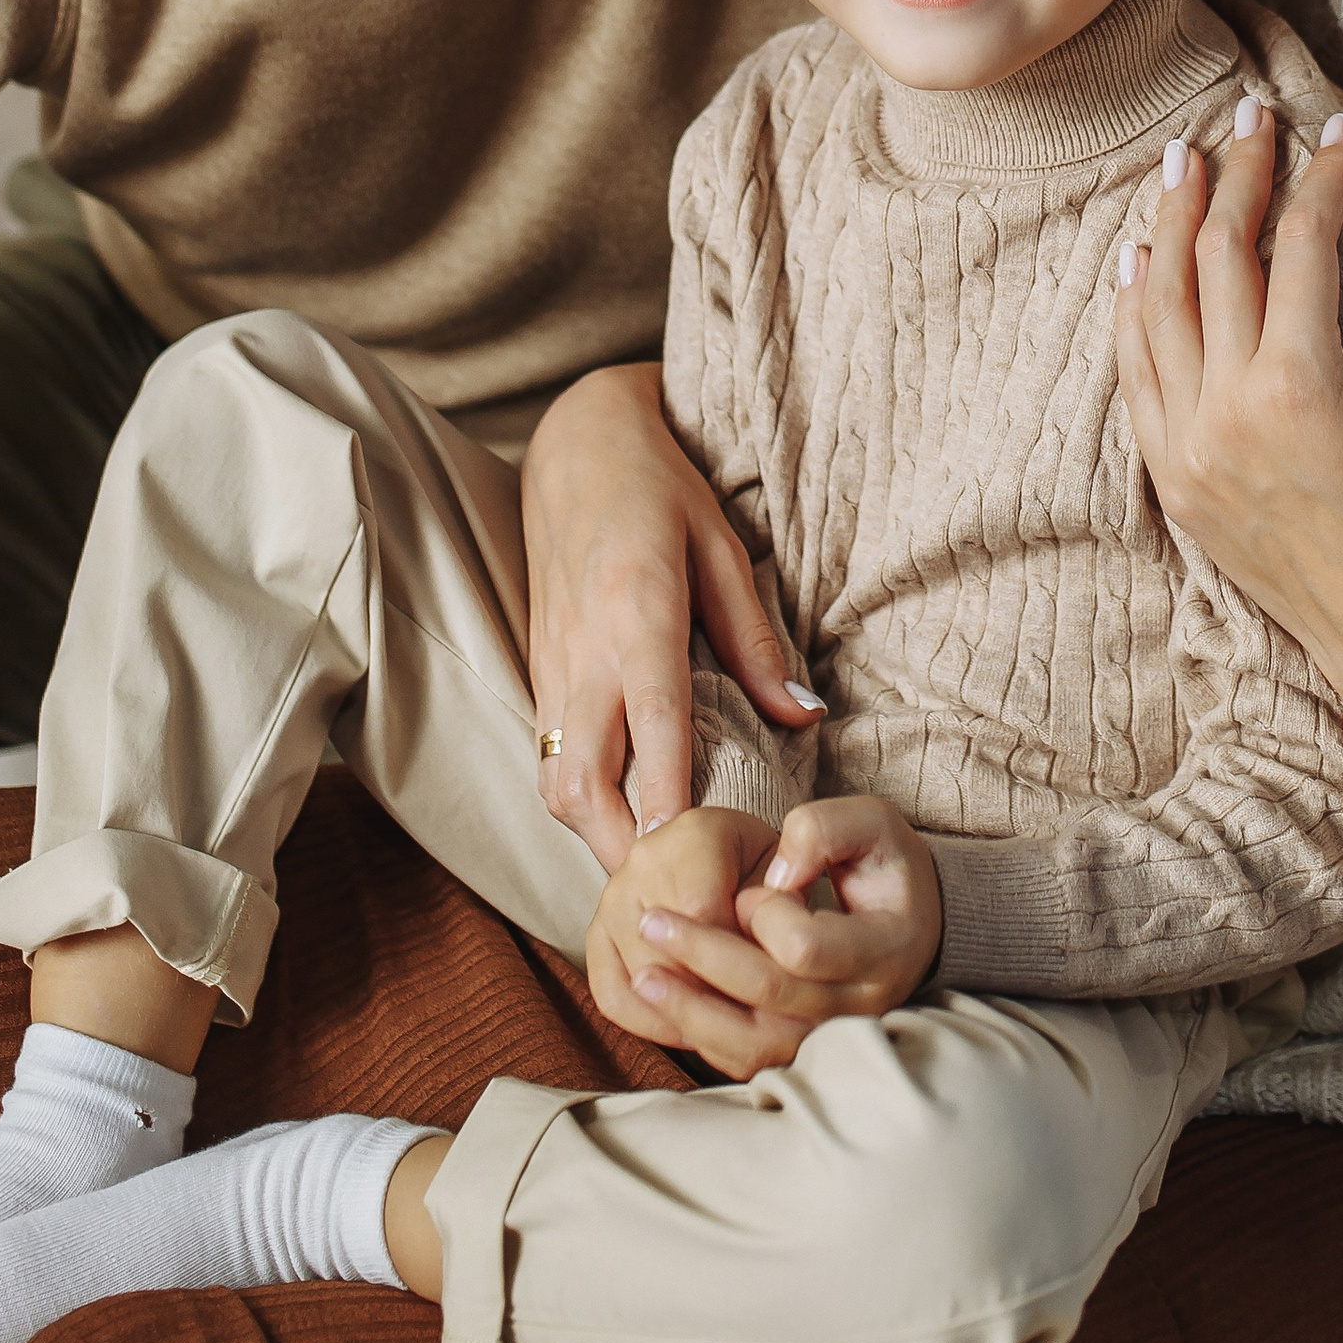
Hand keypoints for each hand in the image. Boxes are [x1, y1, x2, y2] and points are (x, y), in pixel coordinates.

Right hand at [523, 364, 818, 872]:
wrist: (576, 443)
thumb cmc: (662, 489)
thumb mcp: (725, 547)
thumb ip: (758, 640)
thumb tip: (804, 718)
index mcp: (637, 612)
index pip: (649, 724)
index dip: (664, 799)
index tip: (689, 860)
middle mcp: (583, 648)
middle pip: (583, 778)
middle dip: (621, 849)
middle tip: (678, 898)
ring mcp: (551, 663)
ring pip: (555, 779)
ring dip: (594, 835)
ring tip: (652, 875)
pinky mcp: (538, 669)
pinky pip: (549, 756)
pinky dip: (579, 802)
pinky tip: (619, 825)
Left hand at [586, 796, 943, 1078]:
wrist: (910, 926)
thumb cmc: (886, 866)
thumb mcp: (874, 823)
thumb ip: (824, 831)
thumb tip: (774, 877)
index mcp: (885, 948)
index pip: (807, 946)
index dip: (767, 914)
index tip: (749, 887)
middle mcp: (860, 1005)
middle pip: (769, 994)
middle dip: (703, 954)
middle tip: (648, 918)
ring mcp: (830, 1038)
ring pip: (752, 1044)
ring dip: (691, 1010)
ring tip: (643, 976)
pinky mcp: (801, 1054)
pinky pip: (743, 1061)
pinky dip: (700, 1035)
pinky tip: (665, 1004)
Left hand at [1115, 109, 1342, 759]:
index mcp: (1298, 385)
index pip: (1295, 247)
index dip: (1316, 178)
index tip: (1334, 133)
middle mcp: (1226, 408)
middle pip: (1217, 257)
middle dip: (1238, 176)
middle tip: (1250, 118)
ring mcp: (1186, 443)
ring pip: (1158, 302)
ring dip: (1172, 222)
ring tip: (1187, 160)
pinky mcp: (1169, 473)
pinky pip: (1134, 369)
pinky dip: (1134, 305)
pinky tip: (1143, 253)